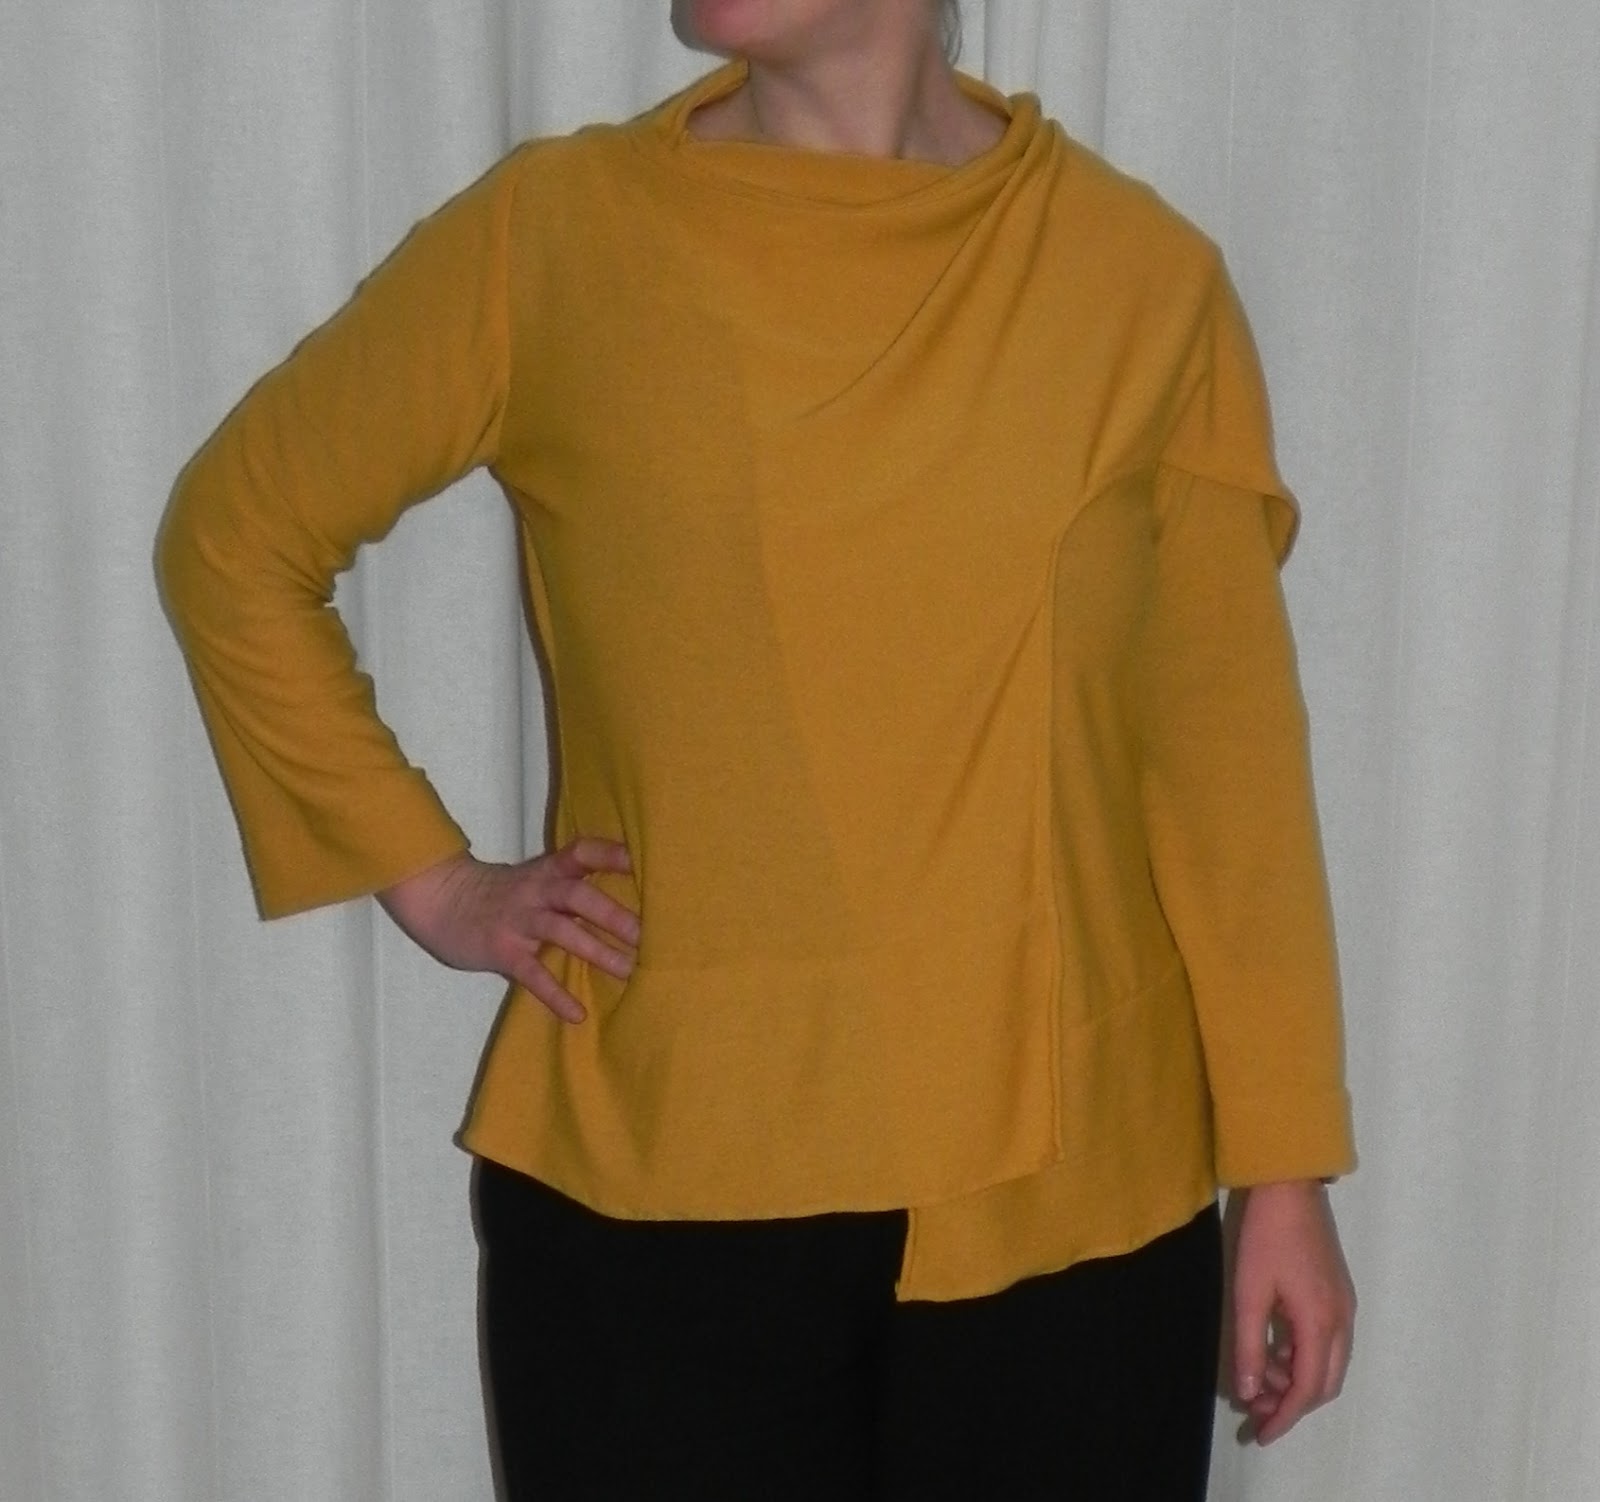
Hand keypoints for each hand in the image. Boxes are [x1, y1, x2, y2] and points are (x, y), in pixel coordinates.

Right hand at [377, 841, 638, 1023]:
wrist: (440, 900)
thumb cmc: (500, 894)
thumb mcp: (535, 879)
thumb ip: (571, 885)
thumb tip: (627, 899)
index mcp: (547, 871)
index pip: (582, 853)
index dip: (613, 855)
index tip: (646, 863)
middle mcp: (536, 891)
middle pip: (578, 896)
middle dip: (615, 915)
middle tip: (650, 935)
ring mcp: (518, 921)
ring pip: (561, 932)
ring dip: (597, 951)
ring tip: (629, 971)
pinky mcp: (503, 951)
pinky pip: (532, 974)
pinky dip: (555, 994)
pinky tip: (577, 1014)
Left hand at [1229, 1179, 1354, 1444]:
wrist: (1290, 1186)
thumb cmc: (1266, 1236)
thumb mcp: (1249, 1293)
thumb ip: (1250, 1347)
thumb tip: (1251, 1394)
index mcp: (1321, 1323)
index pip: (1308, 1390)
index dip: (1285, 1418)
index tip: (1260, 1433)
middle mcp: (1342, 1320)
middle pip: (1325, 1383)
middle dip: (1292, 1403)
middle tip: (1256, 1408)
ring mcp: (1344, 1305)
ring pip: (1329, 1363)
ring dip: (1297, 1379)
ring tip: (1260, 1377)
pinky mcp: (1338, 1292)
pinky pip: (1328, 1341)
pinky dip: (1304, 1356)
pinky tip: (1275, 1349)